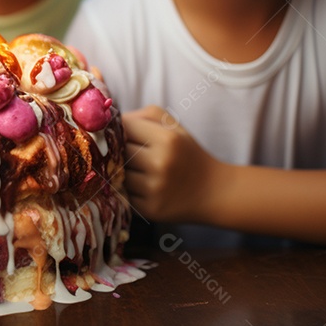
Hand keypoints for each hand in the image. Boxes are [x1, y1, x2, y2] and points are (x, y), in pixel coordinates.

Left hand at [121, 105, 224, 222]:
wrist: (214, 192)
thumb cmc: (187, 154)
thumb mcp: (174, 126)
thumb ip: (143, 115)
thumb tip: (111, 121)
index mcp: (167, 139)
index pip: (124, 126)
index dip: (122, 128)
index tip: (127, 132)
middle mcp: (160, 164)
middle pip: (118, 150)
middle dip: (121, 150)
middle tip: (135, 152)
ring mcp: (154, 189)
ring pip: (118, 173)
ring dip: (124, 171)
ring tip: (141, 170)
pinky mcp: (149, 209)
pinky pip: (124, 194)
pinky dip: (129, 190)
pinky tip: (145, 187)